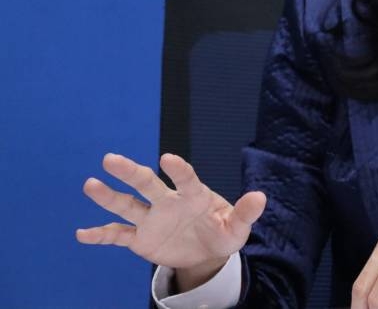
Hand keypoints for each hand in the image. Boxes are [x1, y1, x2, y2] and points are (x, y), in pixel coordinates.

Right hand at [76, 153, 265, 290]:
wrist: (207, 253)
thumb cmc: (224, 232)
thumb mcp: (238, 227)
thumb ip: (246, 213)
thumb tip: (260, 198)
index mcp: (193, 195)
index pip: (185, 179)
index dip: (178, 169)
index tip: (167, 159)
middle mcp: (168, 203)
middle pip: (146, 184)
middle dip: (130, 172)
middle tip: (110, 159)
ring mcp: (152, 220)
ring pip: (127, 205)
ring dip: (108, 197)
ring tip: (90, 184)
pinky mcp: (141, 239)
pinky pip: (118, 235)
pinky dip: (100, 236)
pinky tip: (81, 233)